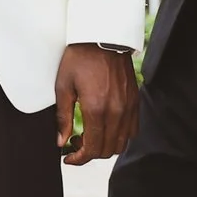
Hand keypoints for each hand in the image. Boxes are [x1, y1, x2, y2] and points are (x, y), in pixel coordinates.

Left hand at [56, 43, 138, 164]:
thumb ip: (63, 118)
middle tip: (75, 144)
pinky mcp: (135, 102)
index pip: (91, 149)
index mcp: (96, 109)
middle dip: (89, 154)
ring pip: (121, 144)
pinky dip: (119, 136)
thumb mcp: (63, 87)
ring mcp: (129, 107)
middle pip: (107, 150)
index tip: (68, 157)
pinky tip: (105, 127)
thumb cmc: (80, 58)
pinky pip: (132, 130)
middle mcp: (116, 112)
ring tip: (90, 136)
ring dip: (105, 147)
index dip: (78, 159)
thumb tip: (61, 142)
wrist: (103, 37)